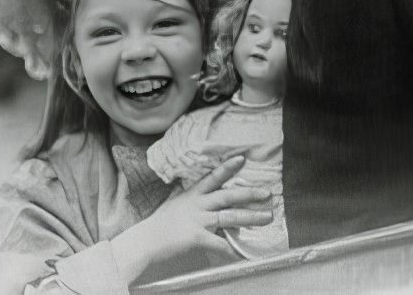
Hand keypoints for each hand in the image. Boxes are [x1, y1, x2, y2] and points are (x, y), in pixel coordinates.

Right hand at [110, 155, 272, 280]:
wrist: (145, 241)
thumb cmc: (159, 223)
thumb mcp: (174, 202)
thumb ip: (186, 195)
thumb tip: (191, 187)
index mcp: (193, 194)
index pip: (213, 177)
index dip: (228, 168)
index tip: (242, 159)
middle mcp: (198, 204)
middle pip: (228, 196)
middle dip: (249, 194)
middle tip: (267, 193)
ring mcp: (198, 220)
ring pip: (229, 216)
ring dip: (251, 217)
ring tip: (267, 216)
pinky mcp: (196, 237)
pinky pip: (218, 243)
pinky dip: (231, 249)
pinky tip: (243, 252)